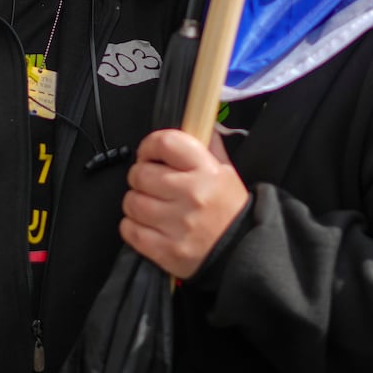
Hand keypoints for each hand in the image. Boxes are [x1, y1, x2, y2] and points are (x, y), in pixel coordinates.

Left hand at [120, 128, 248, 279]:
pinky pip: (130, 230)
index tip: (149, 153)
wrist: (242, 253)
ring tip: (150, 205)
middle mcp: (192, 196)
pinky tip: (147, 224)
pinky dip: (132, 226)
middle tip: (150, 182)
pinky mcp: (167, 250)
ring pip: (132, 202)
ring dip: (135, 201)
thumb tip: (195, 119)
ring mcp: (178, 225)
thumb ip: (208, 144)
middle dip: (140, 176)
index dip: (150, 145)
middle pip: (141, 173)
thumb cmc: (230, 210)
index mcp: (207, 171)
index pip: (165, 143)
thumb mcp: (227, 171)